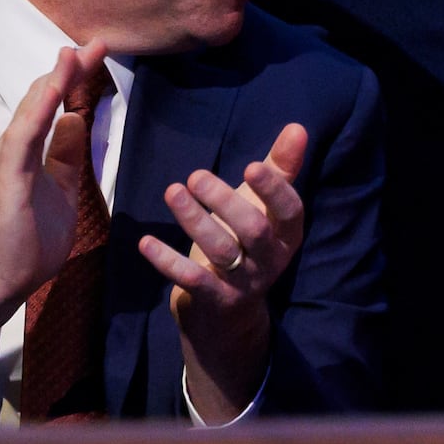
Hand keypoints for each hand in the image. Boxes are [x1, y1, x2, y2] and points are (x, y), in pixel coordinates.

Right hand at [0, 41, 109, 375]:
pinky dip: (38, 112)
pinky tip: (54, 91)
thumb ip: (67, 154)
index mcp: (29, 150)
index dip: (76, 77)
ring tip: (73, 54)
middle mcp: (15, 148)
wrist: (3, 277)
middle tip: (95, 42)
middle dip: (69, 70)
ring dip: (53, 82)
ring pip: (32, 111)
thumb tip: (77, 120)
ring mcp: (8, 162)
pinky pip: (24, 138)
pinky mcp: (7, 179)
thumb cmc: (29, 236)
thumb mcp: (61, 187)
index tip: (97, 51)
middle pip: (44, 99)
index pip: (54, 104)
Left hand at [141, 123, 309, 420]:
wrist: (230, 316)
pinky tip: (146, 241)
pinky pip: (192, 280)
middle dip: (225, 201)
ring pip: (222, 252)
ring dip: (195, 221)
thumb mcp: (263, 208)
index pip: (290, 211)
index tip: (252, 166)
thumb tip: (298, 127)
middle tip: (196, 176)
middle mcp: (270, 260)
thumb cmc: (247, 246)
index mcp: (286, 234)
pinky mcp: (214, 301)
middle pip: (254, 230)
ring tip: (172, 191)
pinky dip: (168, 261)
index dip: (273, 190)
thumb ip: (279, 169)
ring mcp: (243, 283)